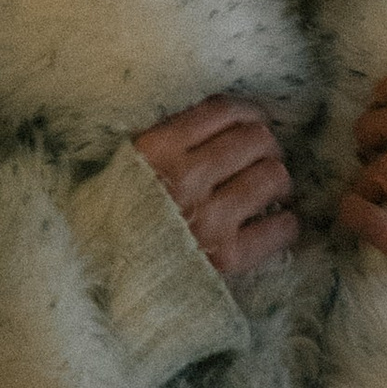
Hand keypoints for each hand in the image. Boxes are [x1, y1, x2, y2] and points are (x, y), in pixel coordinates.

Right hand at [133, 93, 298, 286]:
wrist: (101, 277)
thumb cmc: (117, 218)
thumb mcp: (131, 163)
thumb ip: (171, 139)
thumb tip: (229, 122)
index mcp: (157, 148)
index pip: (224, 110)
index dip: (248, 114)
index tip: (252, 124)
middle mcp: (185, 178)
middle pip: (257, 139)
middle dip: (265, 148)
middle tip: (260, 162)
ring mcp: (208, 217)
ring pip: (273, 176)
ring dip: (277, 182)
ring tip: (268, 193)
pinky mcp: (226, 256)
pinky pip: (280, 228)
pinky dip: (284, 224)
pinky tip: (275, 224)